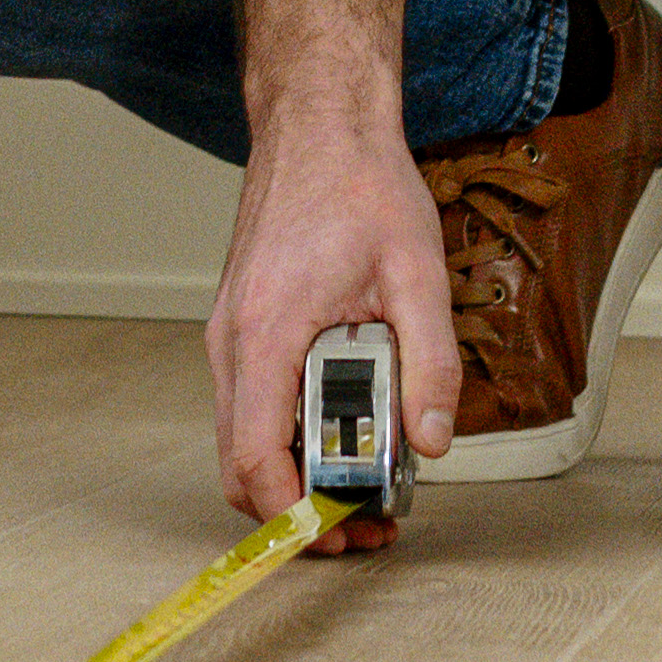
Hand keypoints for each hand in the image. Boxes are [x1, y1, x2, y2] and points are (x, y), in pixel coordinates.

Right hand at [205, 114, 451, 525]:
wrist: (318, 126)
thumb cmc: (359, 186)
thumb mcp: (417, 274)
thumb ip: (430, 363)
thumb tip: (432, 444)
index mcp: (267, 331)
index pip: (253, 457)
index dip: (291, 513)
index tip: (338, 535)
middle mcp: (232, 340)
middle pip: (237, 462)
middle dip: (296, 511)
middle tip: (363, 528)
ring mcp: (230, 334)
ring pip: (241, 437)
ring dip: (293, 476)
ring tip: (364, 488)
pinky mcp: (241, 328)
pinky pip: (250, 404)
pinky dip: (286, 436)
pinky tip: (343, 433)